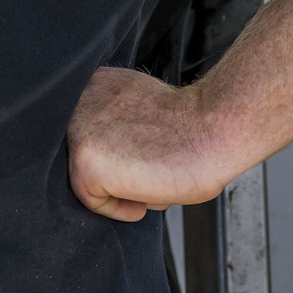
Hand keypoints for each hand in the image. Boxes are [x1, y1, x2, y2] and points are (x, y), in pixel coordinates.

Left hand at [67, 67, 232, 221]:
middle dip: (115, 171)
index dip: (116, 154)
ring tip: (151, 179)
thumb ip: (118, 122)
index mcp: (97, 84)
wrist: (214, 130)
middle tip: (149, 172)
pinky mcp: (83, 162)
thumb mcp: (142, 109)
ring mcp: (78, 130)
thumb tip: (110, 150)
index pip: (89, 132)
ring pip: (86, 177)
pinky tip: (146, 194)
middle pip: (85, 153)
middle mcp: (81, 100)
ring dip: (118, 188)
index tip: (140, 160)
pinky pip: (91, 200)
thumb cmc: (194, 126)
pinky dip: (119, 209)